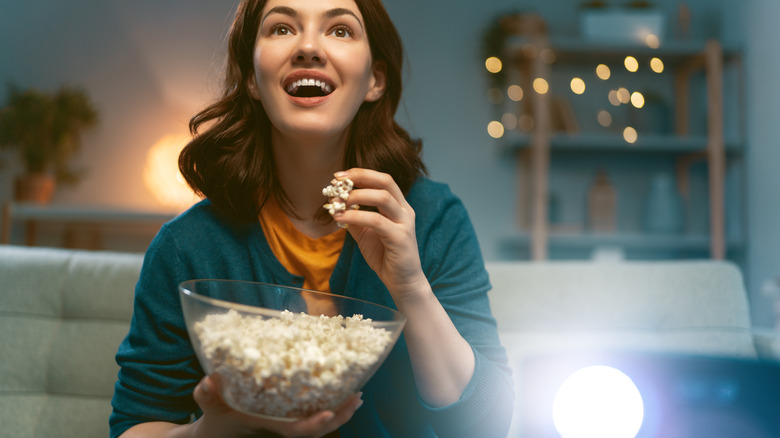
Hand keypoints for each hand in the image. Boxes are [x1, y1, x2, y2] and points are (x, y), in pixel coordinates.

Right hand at [192, 375, 362, 437]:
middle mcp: (282, 427)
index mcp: (269, 427)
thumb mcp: (210, 406)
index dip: (314, 425)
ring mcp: (287, 423)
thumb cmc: (217, 418)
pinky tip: (342, 390)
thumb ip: (208, 395)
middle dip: (340, 415)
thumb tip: (208, 381)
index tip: (330, 413)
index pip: (296, 431)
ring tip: (357, 395)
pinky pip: (314, 414)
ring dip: (341, 410)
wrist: (218, 431)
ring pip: (319, 423)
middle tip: (357, 398)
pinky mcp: (290, 416)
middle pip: (318, 430)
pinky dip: (331, 404)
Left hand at [330, 168, 427, 300]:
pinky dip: (356, 216)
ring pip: (382, 197)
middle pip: (385, 181)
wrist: (402, 282)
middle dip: (360, 177)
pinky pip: (376, 221)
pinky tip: (340, 218)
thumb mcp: (365, 233)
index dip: (361, 174)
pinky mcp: (400, 237)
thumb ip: (354, 218)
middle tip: (338, 182)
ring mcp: (405, 223)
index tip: (339, 176)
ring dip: (356, 196)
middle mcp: (405, 210)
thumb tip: (335, 204)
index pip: (382, 180)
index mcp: (398, 206)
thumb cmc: (385, 256)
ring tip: (337, 202)